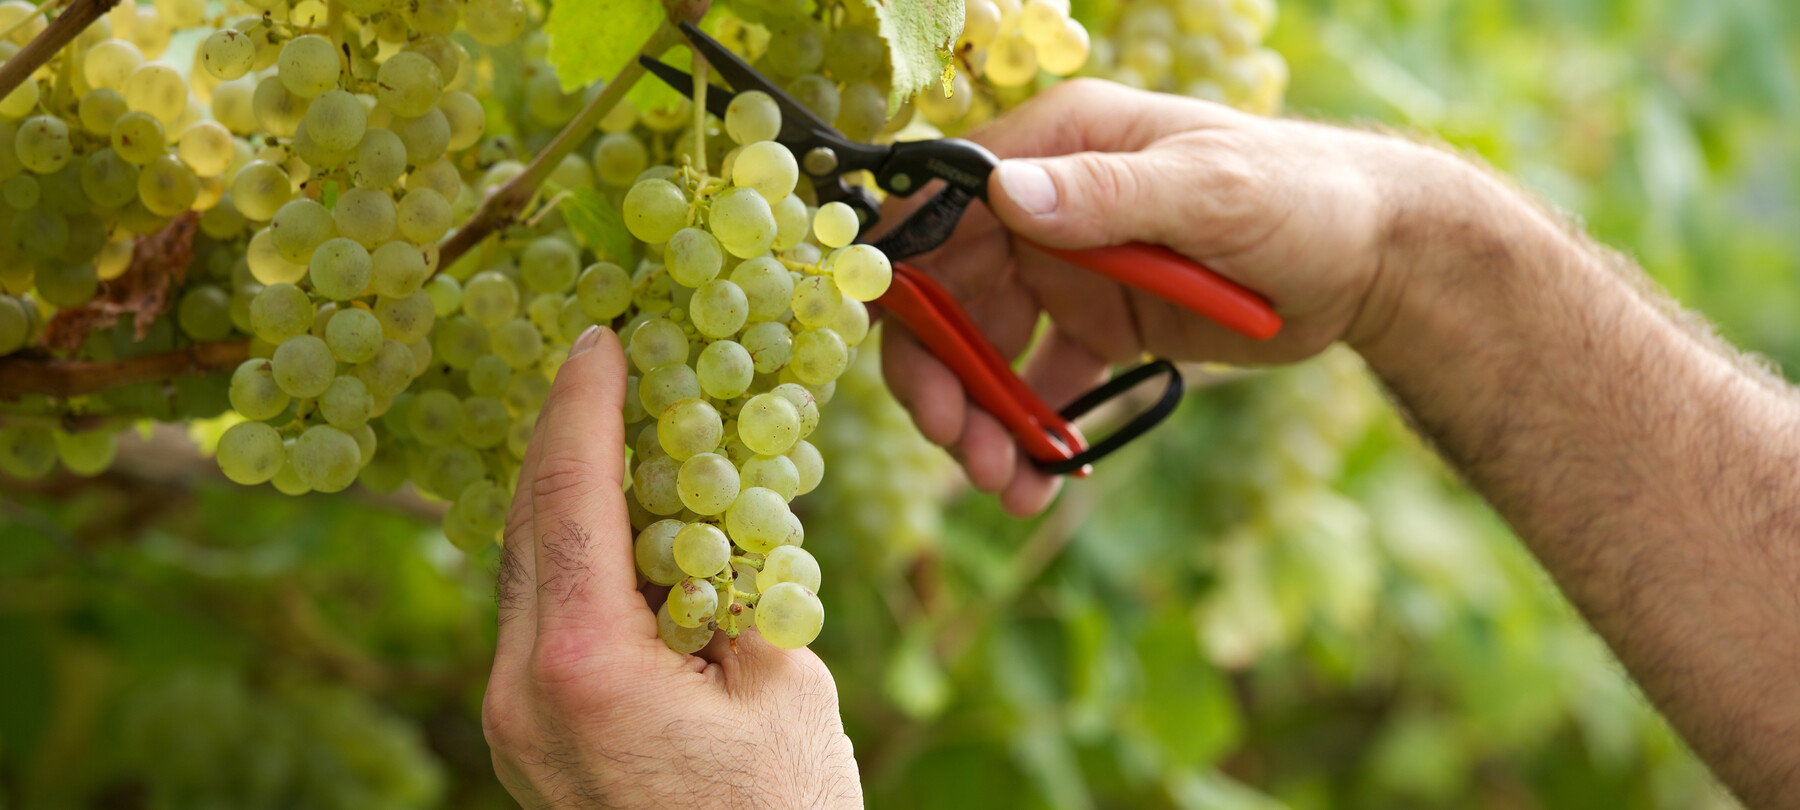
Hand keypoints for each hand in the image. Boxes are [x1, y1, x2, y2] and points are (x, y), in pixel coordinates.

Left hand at [481, 326, 862, 808]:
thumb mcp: (783, 685)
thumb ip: (738, 585)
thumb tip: (710, 515)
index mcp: (583, 663)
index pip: (568, 495)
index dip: (582, 405)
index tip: (598, 339)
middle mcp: (519, 688)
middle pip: (525, 524)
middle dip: (564, 438)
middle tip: (608, 371)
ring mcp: (511, 722)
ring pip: (521, 572)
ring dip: (566, 499)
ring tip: (620, 441)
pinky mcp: (525, 742)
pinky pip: (534, 620)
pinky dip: (570, 562)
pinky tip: (621, 537)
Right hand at [881, 79, 1438, 514]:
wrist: (1375, 260)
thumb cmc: (1303, 197)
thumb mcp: (1211, 190)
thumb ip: (1109, 194)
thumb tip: (1003, 195)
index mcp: (1061, 145)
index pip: (944, 203)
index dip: (908, 276)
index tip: (907, 353)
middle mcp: (1049, 205)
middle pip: (950, 291)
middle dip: (941, 373)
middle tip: (957, 443)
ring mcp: (1068, 268)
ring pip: (984, 348)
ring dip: (979, 417)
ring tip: (1004, 482)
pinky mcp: (1097, 324)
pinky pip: (1040, 383)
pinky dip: (1030, 434)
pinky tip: (1040, 480)